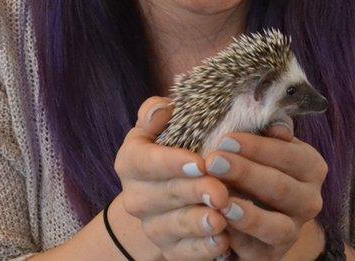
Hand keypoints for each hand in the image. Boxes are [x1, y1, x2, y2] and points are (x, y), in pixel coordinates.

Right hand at [114, 97, 232, 259]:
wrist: (168, 195)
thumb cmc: (174, 149)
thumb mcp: (163, 126)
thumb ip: (158, 112)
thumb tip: (162, 109)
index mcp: (131, 161)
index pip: (144, 161)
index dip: (170, 162)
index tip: (198, 163)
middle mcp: (135, 196)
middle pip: (162, 195)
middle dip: (193, 193)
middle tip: (220, 191)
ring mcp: (151, 225)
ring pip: (172, 227)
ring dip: (197, 224)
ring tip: (221, 219)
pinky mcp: (169, 249)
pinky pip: (184, 253)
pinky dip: (203, 249)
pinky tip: (223, 242)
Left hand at [202, 122, 327, 259]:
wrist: (250, 209)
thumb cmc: (255, 166)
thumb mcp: (263, 145)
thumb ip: (269, 132)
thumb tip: (277, 127)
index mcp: (311, 168)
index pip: (290, 155)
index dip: (257, 148)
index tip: (226, 139)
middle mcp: (309, 201)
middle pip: (281, 188)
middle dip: (246, 174)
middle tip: (214, 162)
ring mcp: (292, 230)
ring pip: (276, 225)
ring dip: (248, 214)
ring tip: (221, 203)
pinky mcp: (272, 255)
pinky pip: (256, 250)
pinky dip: (237, 238)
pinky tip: (218, 226)